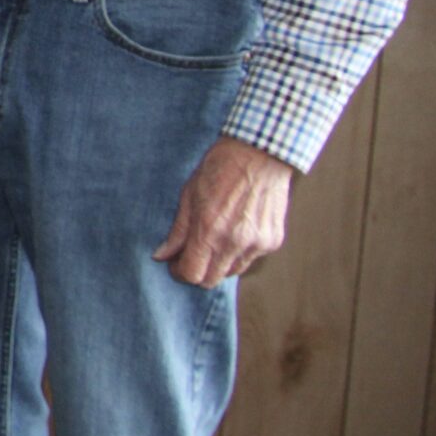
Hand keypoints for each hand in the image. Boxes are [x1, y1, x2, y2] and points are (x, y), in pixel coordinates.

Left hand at [154, 136, 293, 287]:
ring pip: (233, 272)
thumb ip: (177, 232)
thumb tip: (161, 256)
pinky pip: (251, 258)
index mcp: (209, 232)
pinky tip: (236, 230)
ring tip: (214, 239)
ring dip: (219, 264)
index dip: (179, 272)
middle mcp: (235, 243)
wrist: (258, 154)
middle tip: (191, 255)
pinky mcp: (273, 241)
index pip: (192, 274)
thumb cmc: (218, 170)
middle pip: (212, 280)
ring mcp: (257, 244)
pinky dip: (240, 252)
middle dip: (198, 271)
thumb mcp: (188, 196)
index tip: (175, 263)